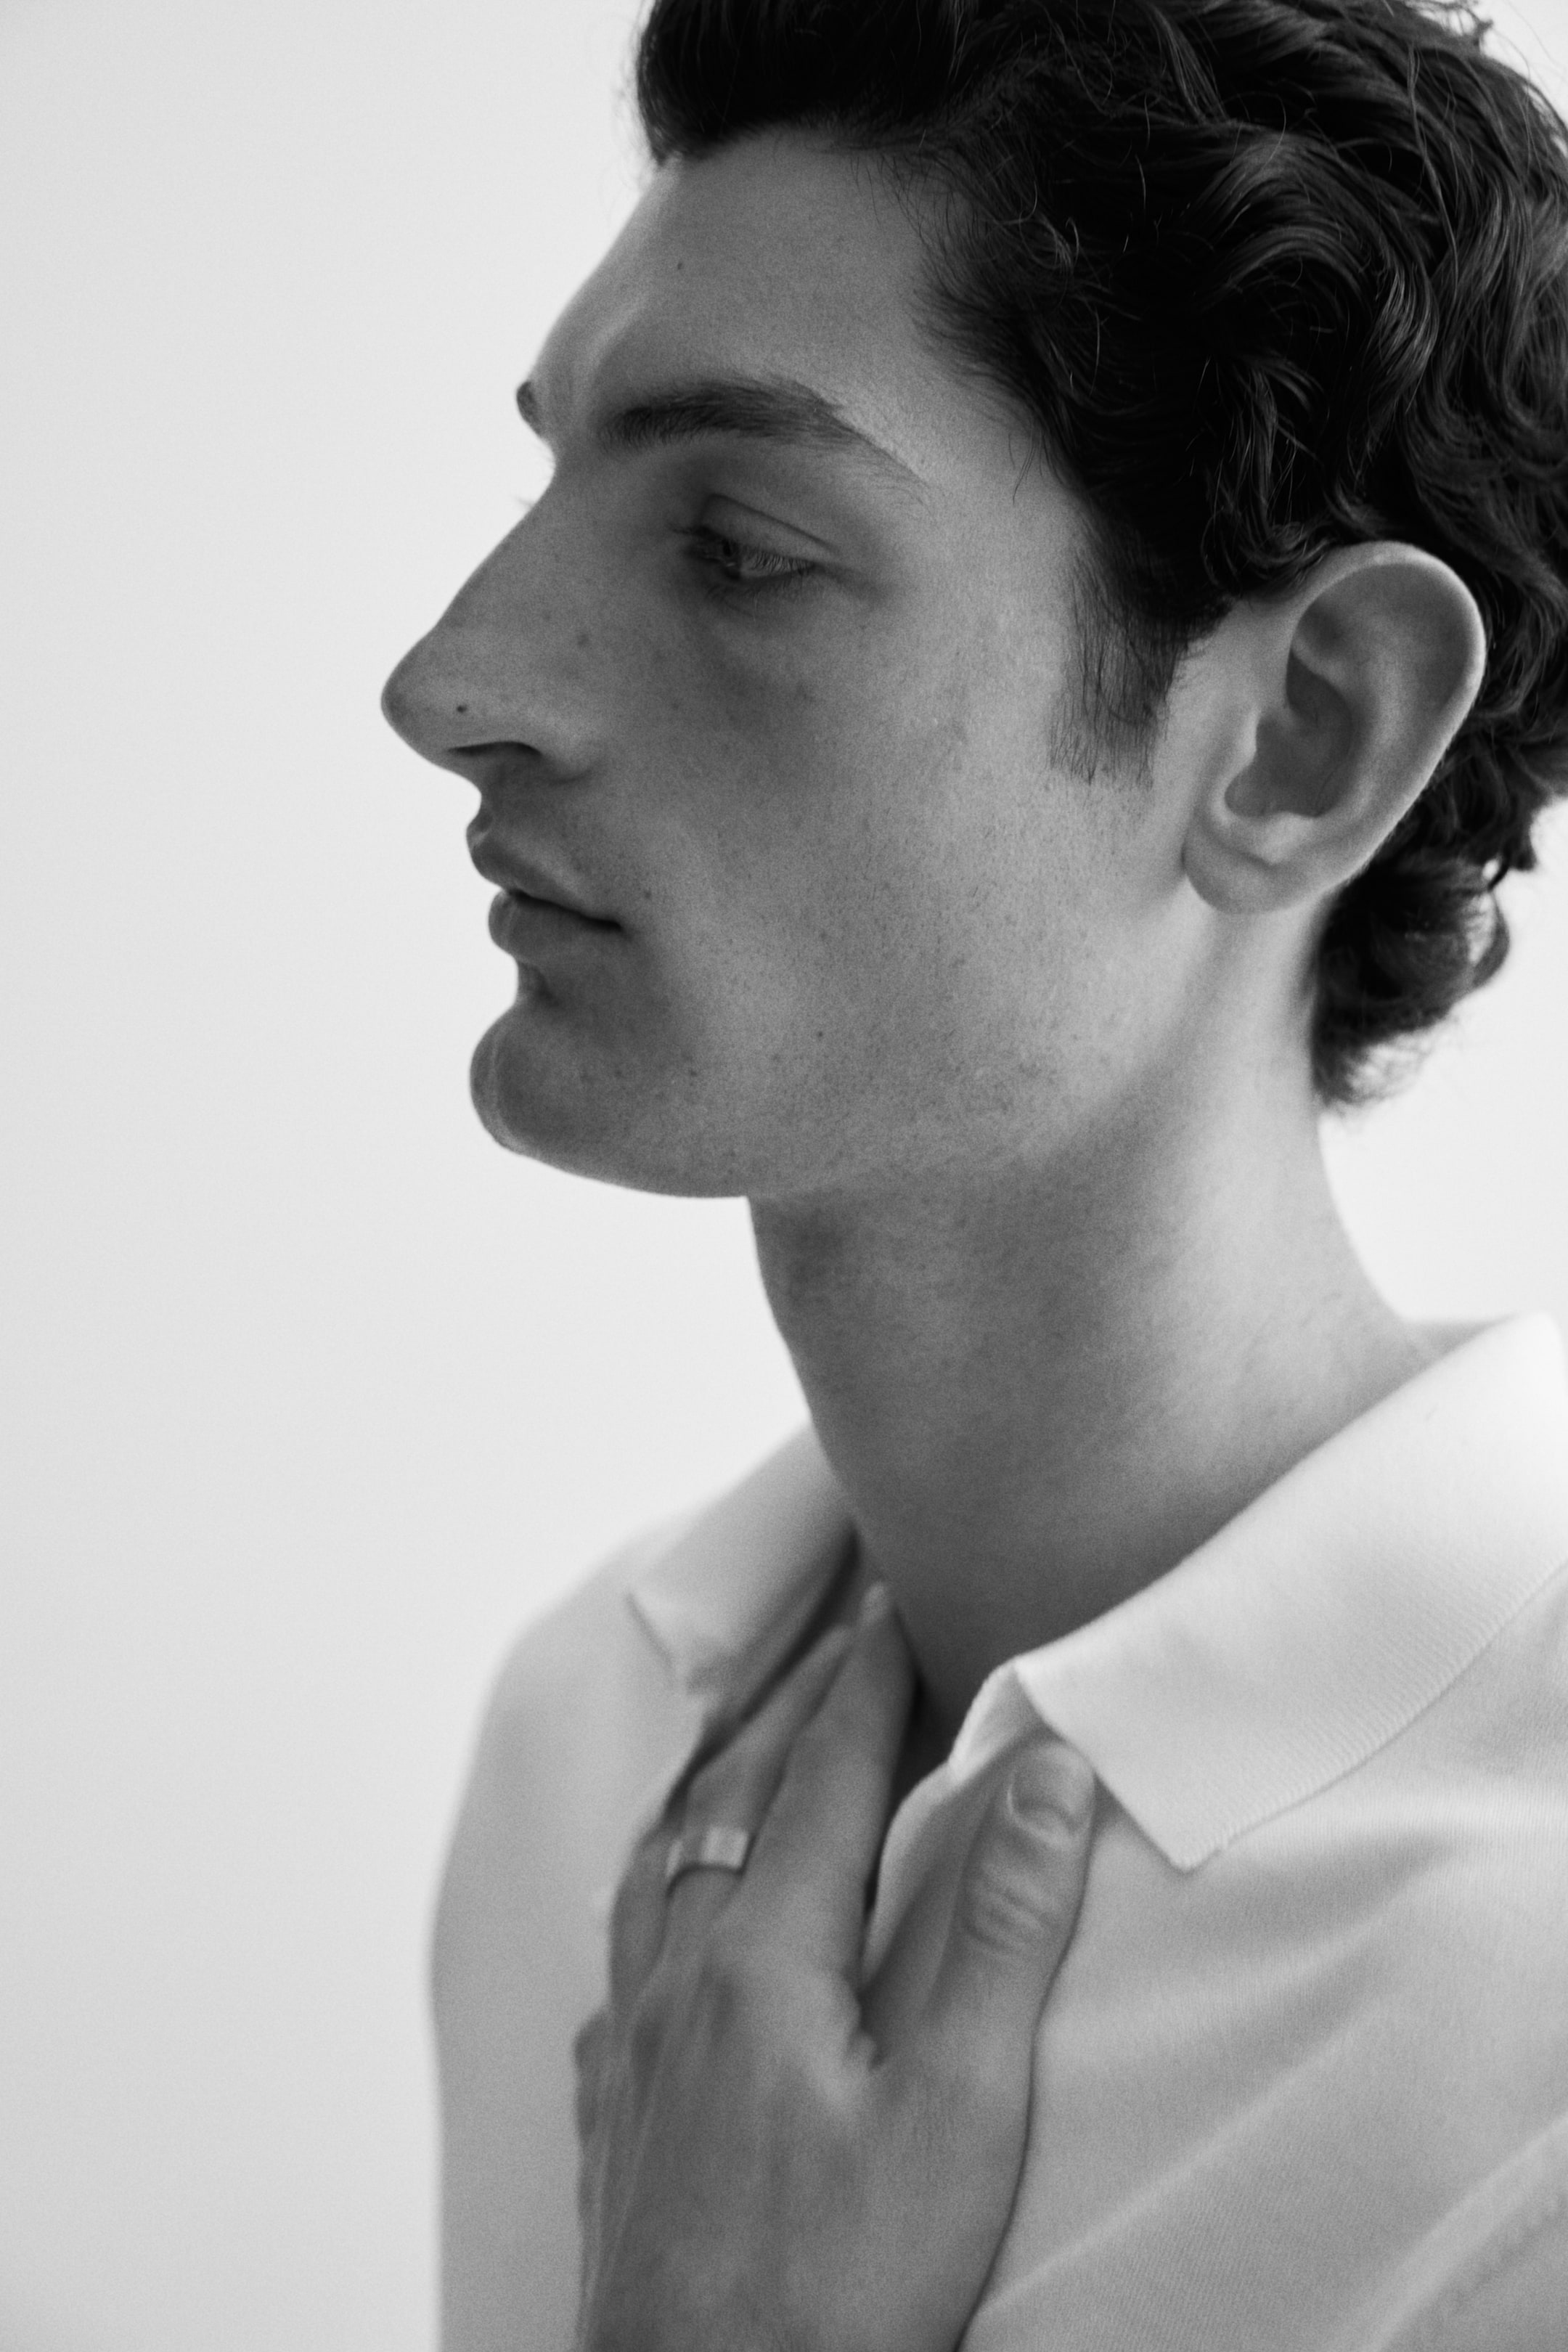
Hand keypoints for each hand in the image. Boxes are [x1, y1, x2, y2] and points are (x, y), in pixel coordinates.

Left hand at [573, 1587, 1097, 2351]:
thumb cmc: (844, 2295)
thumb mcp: (961, 2113)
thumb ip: (1002, 1931)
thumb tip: (1044, 1771)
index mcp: (763, 1960)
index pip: (823, 1775)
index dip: (865, 1680)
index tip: (891, 1598)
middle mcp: (677, 1980)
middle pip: (730, 1794)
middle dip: (792, 1703)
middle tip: (837, 1635)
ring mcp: (632, 2048)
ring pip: (661, 1864)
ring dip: (717, 1783)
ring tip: (752, 1741)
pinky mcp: (612, 2114)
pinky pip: (621, 1956)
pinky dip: (658, 1890)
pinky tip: (665, 1919)